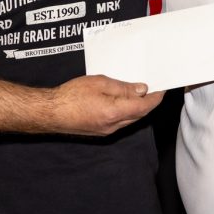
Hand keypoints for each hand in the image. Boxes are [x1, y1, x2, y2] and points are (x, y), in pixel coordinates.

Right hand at [46, 74, 163, 135]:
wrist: (51, 112)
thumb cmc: (70, 95)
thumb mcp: (99, 83)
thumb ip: (122, 87)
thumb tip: (142, 90)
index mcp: (115, 112)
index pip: (144, 106)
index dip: (156, 98)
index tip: (162, 88)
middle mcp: (113, 126)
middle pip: (139, 115)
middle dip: (148, 102)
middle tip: (153, 88)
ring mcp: (106, 131)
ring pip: (130, 120)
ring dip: (138, 108)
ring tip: (139, 92)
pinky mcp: (100, 131)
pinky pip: (120, 122)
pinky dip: (127, 112)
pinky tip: (123, 101)